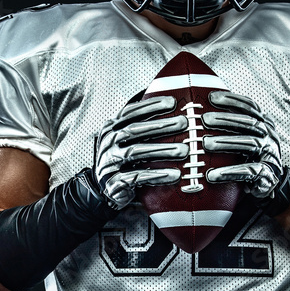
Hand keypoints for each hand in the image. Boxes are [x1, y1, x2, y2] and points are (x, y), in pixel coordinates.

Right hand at [94, 93, 188, 210]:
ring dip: (162, 150)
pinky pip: (136, 177)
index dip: (150, 106)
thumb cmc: (124, 160)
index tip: (173, 103)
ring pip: (135, 152)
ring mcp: (108, 162)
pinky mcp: (113, 183)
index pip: (130, 113)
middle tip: (183, 123)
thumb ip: (143, 127)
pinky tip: (174, 174)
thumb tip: (175, 109)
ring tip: (184, 150)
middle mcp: (108, 143)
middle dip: (160, 125)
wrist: (105, 187)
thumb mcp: (128, 141)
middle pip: (133, 130)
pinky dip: (155, 175)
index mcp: (111, 128)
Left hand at [201, 91, 283, 198]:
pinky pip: (250, 171)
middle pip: (250, 123)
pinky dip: (230, 172)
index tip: (211, 98)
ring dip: (226, 142)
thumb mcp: (239, 140)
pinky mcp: (268, 175)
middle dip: (226, 119)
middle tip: (204, 119)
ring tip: (205, 144)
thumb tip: (197, 112)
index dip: (233, 100)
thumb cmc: (246, 159)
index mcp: (263, 124)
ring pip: (250, 144)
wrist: (264, 187)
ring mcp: (270, 155)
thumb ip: (227, 126)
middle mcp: (269, 137)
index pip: (250, 107)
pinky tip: (212, 175)